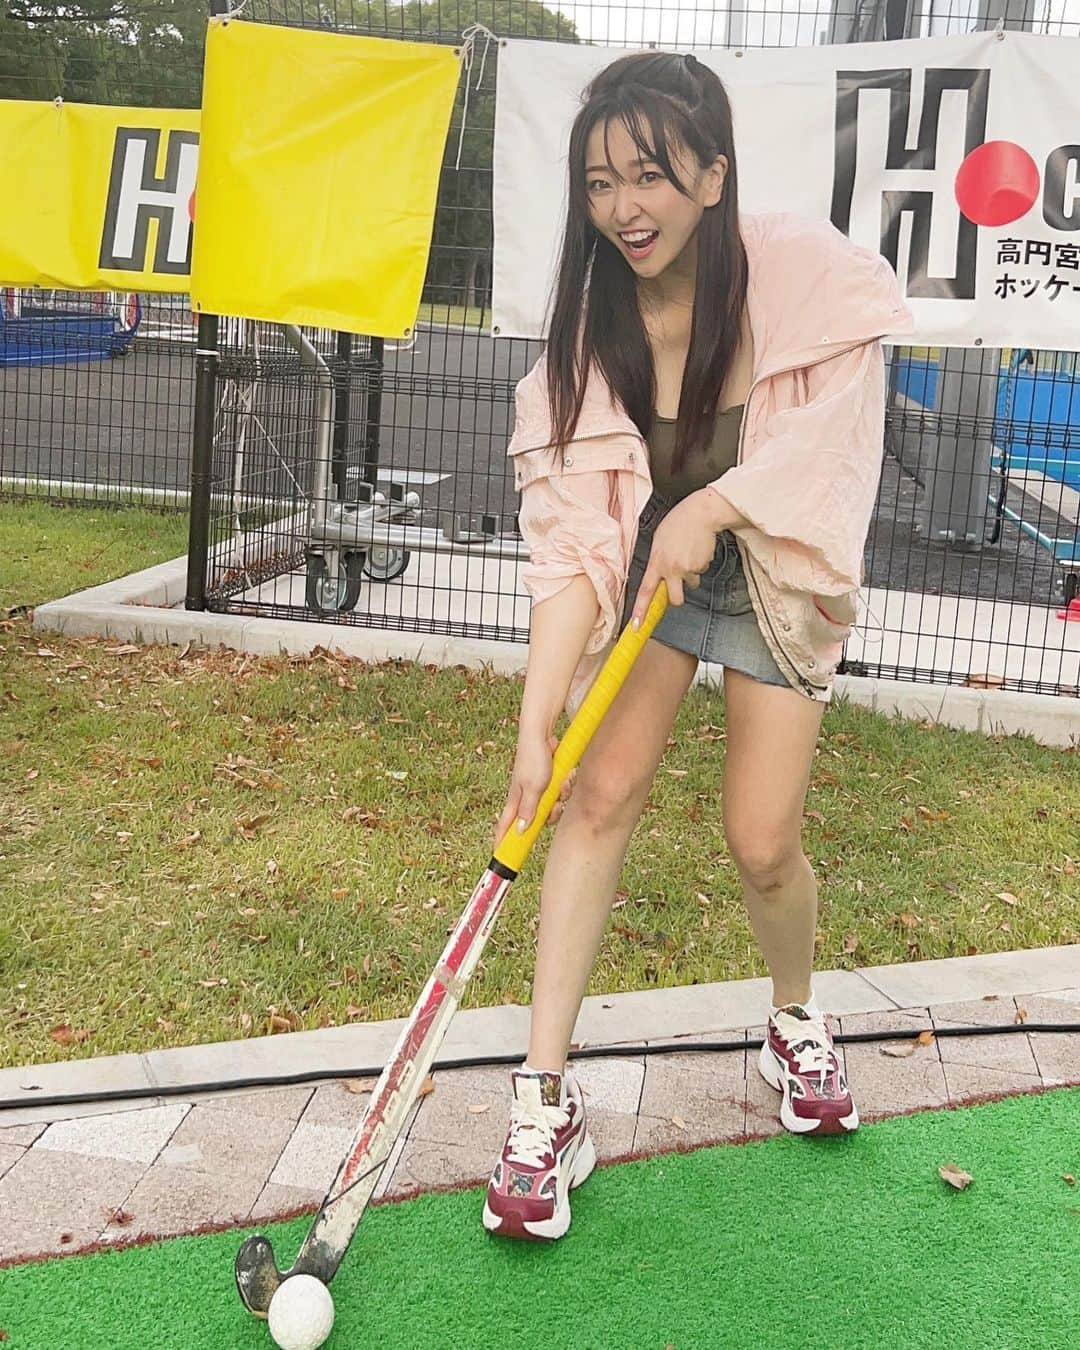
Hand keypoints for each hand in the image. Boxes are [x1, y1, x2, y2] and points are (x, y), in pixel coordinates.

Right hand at [492, 728, 574, 849]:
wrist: (543, 733)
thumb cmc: (534, 758)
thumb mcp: (532, 787)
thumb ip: (528, 810)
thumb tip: (520, 831)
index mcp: (515, 800)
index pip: (504, 826)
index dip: (502, 842)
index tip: (502, 856)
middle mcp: (525, 797)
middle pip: (538, 820)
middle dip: (551, 816)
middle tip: (556, 806)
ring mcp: (538, 789)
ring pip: (553, 806)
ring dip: (562, 797)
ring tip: (563, 782)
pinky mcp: (550, 780)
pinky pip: (561, 792)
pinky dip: (566, 786)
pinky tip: (568, 775)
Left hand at [631, 488, 726, 623]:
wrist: (700, 513)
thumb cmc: (678, 523)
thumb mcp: (659, 541)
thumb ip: (658, 561)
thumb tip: (660, 576)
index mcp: (656, 562)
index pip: (646, 591)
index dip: (640, 610)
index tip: (636, 625)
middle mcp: (671, 568)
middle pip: (675, 599)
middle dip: (678, 597)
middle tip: (679, 585)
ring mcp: (687, 568)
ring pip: (691, 583)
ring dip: (691, 574)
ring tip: (689, 553)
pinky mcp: (702, 565)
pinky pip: (700, 571)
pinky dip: (700, 564)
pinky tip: (697, 549)